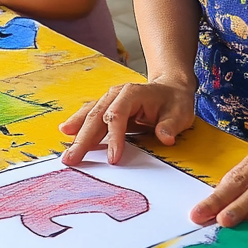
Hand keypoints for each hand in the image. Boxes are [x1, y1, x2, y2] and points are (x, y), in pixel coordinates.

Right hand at [59, 80, 196, 165]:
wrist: (170, 88)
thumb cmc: (174, 102)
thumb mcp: (180, 113)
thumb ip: (171, 125)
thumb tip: (165, 137)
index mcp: (132, 93)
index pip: (118, 115)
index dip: (114, 138)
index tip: (113, 159)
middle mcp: (116, 94)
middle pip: (97, 116)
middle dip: (84, 139)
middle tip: (72, 159)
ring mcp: (109, 100)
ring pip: (89, 116)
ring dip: (77, 134)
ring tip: (66, 153)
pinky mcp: (107, 107)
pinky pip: (90, 115)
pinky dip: (78, 124)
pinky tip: (66, 132)